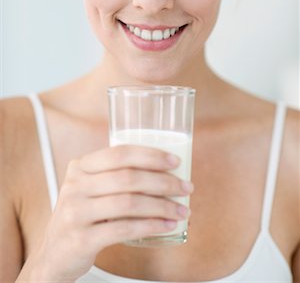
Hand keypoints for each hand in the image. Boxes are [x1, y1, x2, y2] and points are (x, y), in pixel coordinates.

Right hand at [30, 145, 192, 280]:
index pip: (119, 153)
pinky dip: (151, 226)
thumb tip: (165, 171)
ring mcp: (76, 212)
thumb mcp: (90, 188)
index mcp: (80, 166)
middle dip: (164, 182)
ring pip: (129, 203)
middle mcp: (75, 186)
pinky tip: (167, 226)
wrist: (54, 254)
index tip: (175, 161)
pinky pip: (124, 229)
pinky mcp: (81, 239)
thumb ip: (115, 176)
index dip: (150, 155)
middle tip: (186, 188)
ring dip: (162, 206)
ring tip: (182, 210)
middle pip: (128, 177)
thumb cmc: (83, 215)